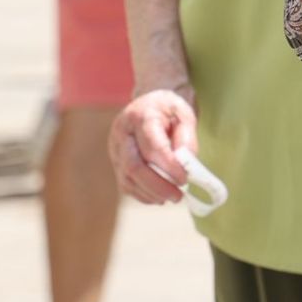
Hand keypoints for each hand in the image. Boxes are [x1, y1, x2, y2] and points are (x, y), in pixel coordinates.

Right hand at [111, 87, 198, 204]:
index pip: (151, 146)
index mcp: (140, 116)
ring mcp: (115, 148)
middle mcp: (122, 132)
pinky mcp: (116, 162)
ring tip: (172, 197)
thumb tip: (186, 164)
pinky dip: (143, 195)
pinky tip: (159, 197)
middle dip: (158, 186)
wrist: (148, 104)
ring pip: (127, 179)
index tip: (185, 178)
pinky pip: (125, 184)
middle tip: (178, 196)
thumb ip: (187, 137)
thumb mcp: (184, 113)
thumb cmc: (168, 110)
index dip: (168, 166)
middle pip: (134, 166)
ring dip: (151, 193)